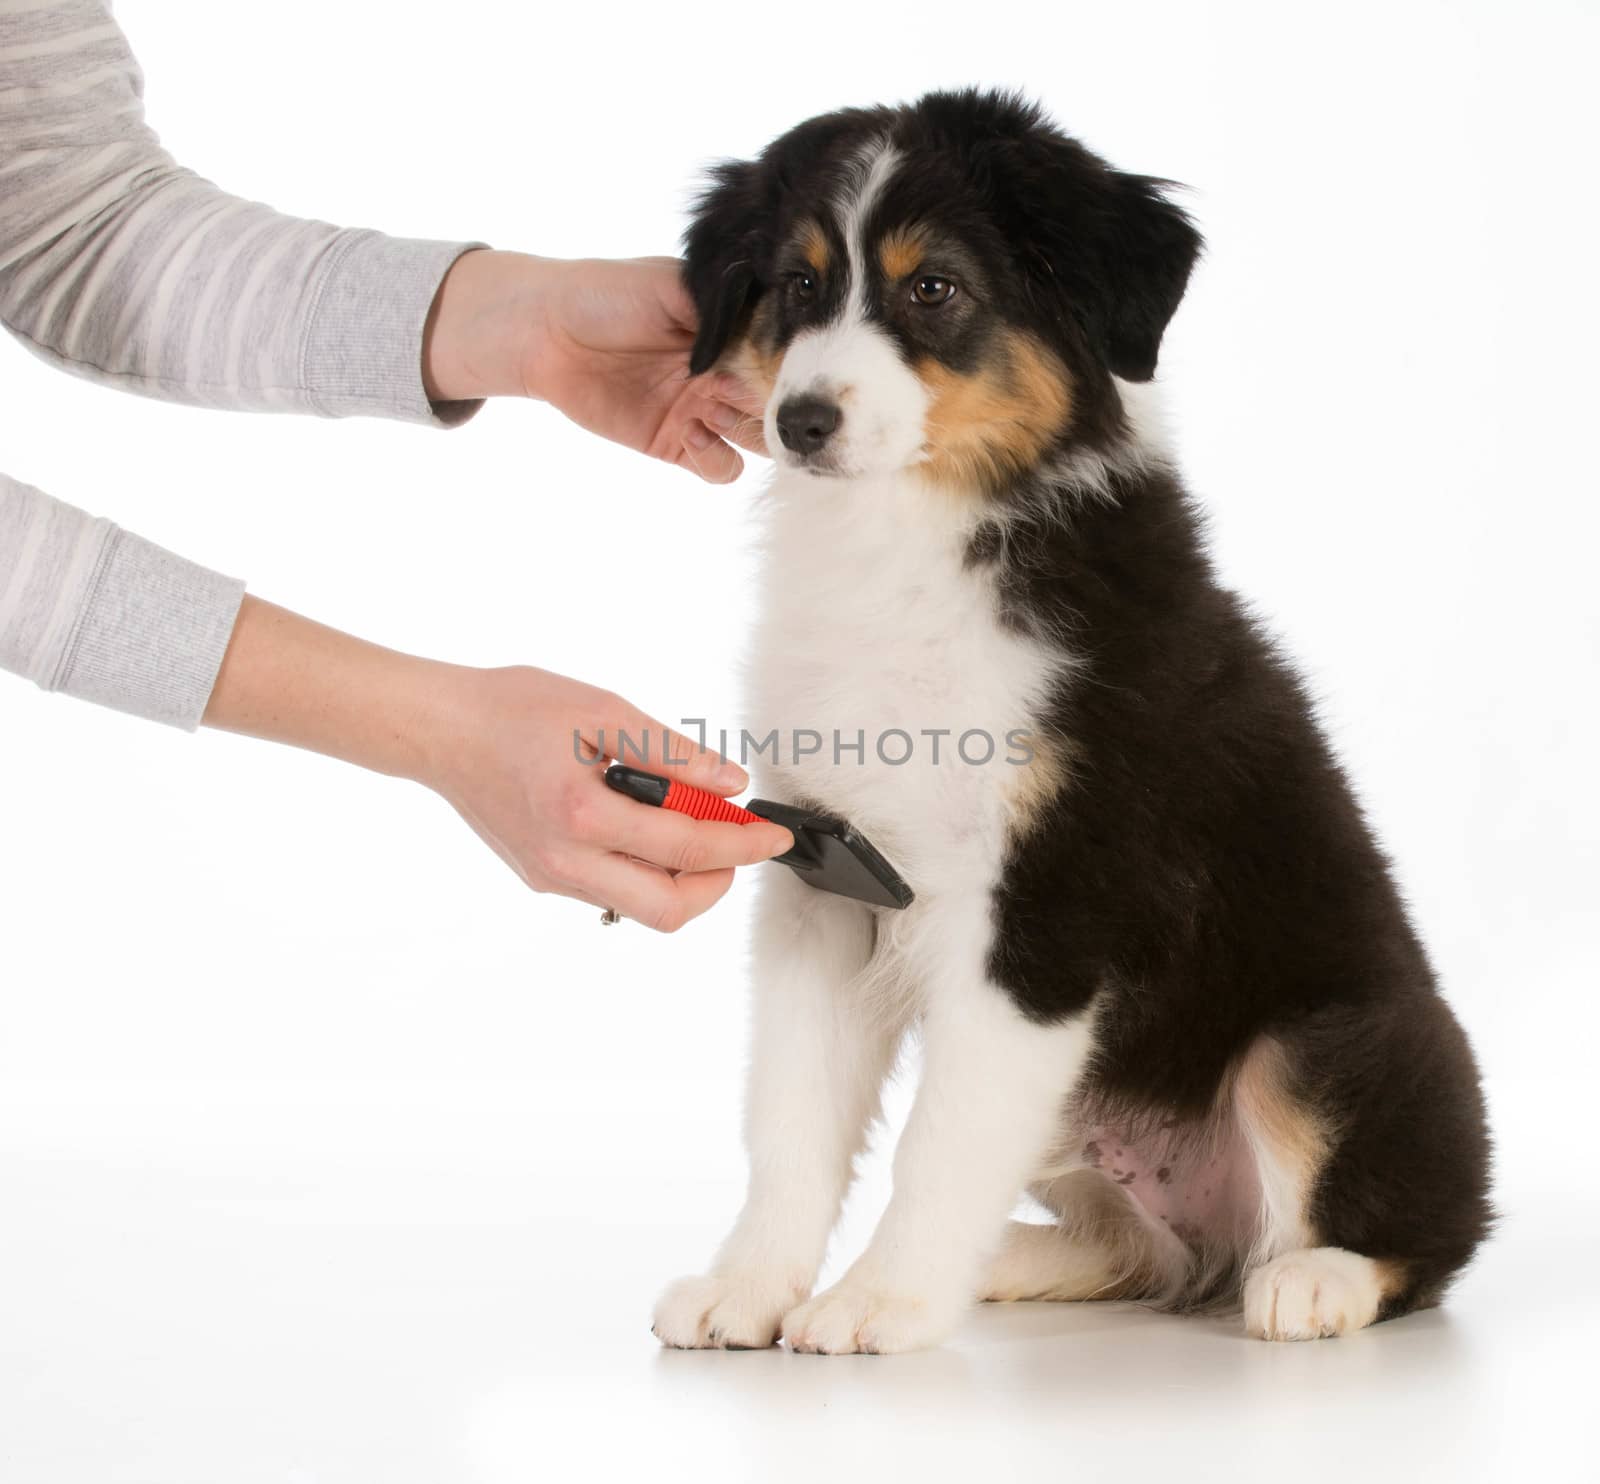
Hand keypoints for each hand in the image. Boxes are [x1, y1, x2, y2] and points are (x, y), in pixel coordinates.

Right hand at [203, 597, 793, 931]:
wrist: (439, 729)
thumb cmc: (513, 709)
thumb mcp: (602, 710)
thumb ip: (672, 752)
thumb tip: (730, 784)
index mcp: (582, 815)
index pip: (687, 848)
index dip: (743, 844)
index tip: (775, 835)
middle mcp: (565, 861)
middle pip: (668, 909)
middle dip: (718, 882)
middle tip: (739, 844)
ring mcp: (551, 877)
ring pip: (640, 907)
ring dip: (682, 879)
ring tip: (695, 830)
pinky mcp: (541, 876)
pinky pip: (610, 890)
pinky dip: (645, 868)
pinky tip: (647, 826)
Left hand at [423, 250, 767, 482]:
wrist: (545, 332)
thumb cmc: (606, 294)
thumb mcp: (671, 285)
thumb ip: (723, 308)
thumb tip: (773, 332)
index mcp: (735, 331)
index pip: (784, 356)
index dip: (792, 366)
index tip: (786, 369)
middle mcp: (726, 373)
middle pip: (780, 404)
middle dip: (779, 409)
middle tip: (753, 397)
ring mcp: (704, 412)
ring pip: (759, 442)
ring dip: (751, 434)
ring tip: (712, 411)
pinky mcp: (677, 444)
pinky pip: (720, 467)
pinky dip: (718, 460)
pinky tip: (693, 435)